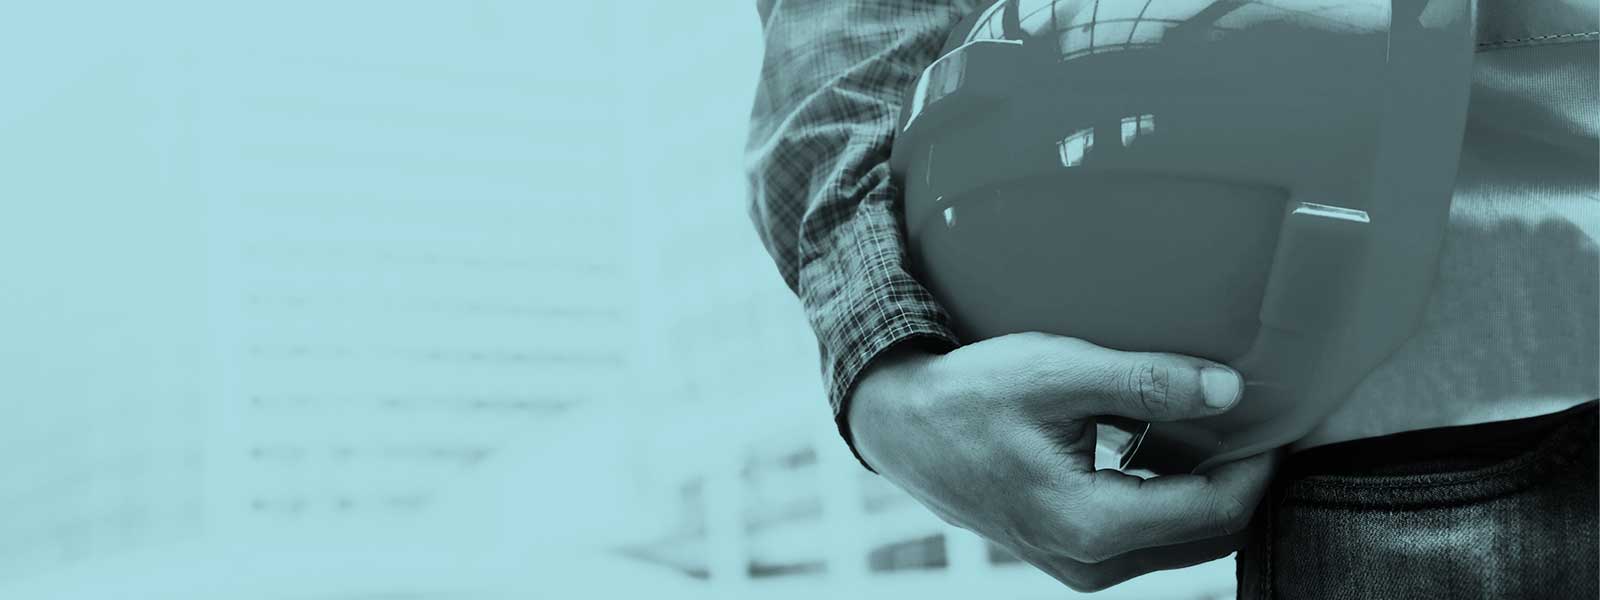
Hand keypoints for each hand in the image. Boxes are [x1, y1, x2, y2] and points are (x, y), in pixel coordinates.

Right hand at [849, 332, 1277, 591]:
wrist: (904, 427)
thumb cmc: (970, 397)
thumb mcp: (1058, 374)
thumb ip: (1147, 383)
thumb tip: (1229, 390)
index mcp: (1089, 525)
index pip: (1215, 509)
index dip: (1258, 461)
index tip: (1277, 413)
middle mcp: (1089, 563)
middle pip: (1209, 536)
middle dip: (1243, 479)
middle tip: (1257, 417)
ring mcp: (1080, 566)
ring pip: (1183, 541)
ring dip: (1211, 490)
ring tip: (1215, 426)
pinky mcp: (1073, 554)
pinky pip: (1151, 538)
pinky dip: (1175, 497)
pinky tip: (1168, 445)